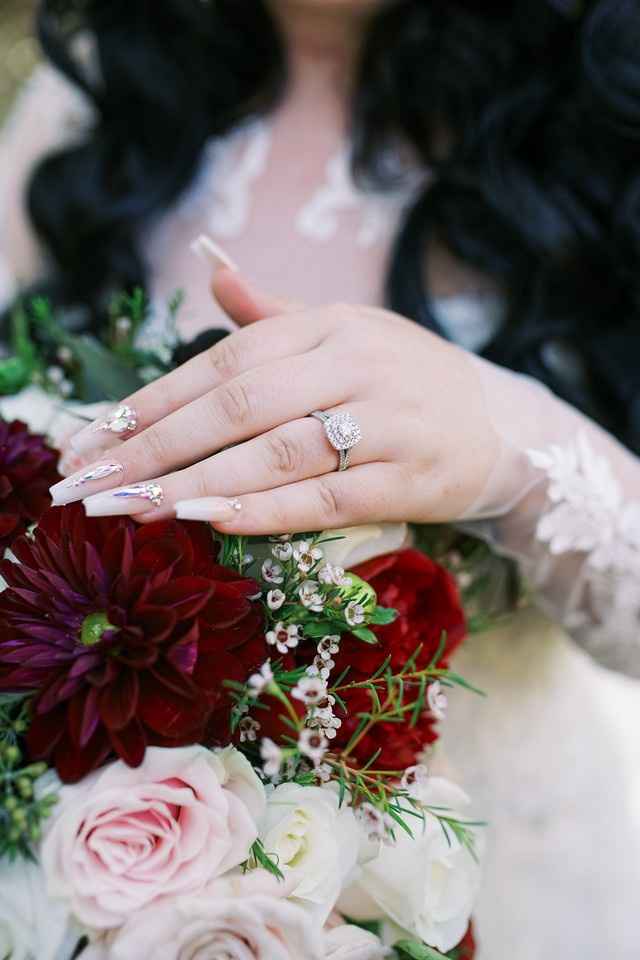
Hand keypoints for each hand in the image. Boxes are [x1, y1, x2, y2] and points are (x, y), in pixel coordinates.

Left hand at [52, 254, 499, 532]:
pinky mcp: (409, 477)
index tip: (96, 436)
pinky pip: (328, 495)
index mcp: (330, 324)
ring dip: (200, 481)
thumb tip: (213, 273)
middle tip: (93, 482)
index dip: (156, 400)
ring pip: (278, 451)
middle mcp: (355, 364)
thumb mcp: (349, 333)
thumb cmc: (410, 381)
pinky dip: (268, 509)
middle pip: (240, 405)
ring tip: (137, 508)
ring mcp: (387, 420)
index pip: (226, 360)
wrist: (507, 425)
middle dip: (157, 446)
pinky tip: (214, 519)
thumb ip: (276, 314)